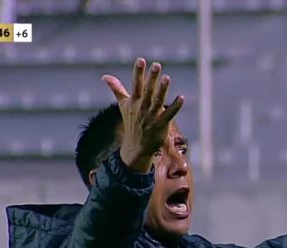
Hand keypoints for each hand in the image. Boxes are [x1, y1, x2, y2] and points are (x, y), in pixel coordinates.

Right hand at [101, 58, 184, 172]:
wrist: (136, 147)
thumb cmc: (131, 122)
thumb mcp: (123, 105)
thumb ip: (117, 89)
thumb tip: (105, 76)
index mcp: (134, 102)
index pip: (136, 84)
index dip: (138, 72)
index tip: (141, 60)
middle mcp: (142, 108)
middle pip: (147, 91)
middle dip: (152, 78)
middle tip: (157, 64)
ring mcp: (152, 116)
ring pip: (158, 101)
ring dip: (163, 90)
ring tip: (167, 78)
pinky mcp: (161, 125)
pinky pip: (169, 114)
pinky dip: (175, 106)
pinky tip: (181, 97)